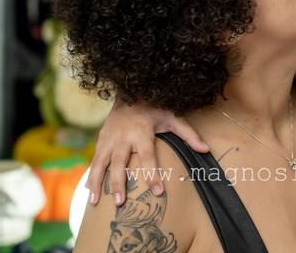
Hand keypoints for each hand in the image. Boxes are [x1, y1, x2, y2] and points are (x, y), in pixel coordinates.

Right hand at [86, 99, 208, 205]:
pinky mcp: (101, 139)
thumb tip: (205, 150)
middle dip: (118, 183)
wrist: (130, 92)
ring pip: (100, 163)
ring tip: (95, 203)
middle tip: (120, 203)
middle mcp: (123, 137)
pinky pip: (95, 160)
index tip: (157, 191)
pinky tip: (90, 192)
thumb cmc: (154, 108)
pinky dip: (91, 176)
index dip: (152, 174)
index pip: (148, 157)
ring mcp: (109, 138)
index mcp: (142, 132)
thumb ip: (188, 134)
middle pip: (119, 163)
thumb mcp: (173, 118)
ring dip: (98, 183)